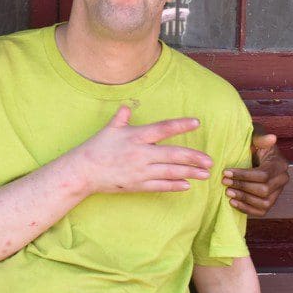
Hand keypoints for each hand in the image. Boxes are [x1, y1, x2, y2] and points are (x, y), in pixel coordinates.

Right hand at [72, 106, 213, 194]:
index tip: (196, 122)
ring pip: (170, 171)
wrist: (83, 171)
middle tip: (209, 160)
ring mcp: (140, 171)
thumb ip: (121, 118)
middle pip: (173, 154)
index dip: (181, 125)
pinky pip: (160, 186)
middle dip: (193, 157)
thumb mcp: (109, 129)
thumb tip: (127, 106)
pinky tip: (186, 185)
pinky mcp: (137, 185)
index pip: (163, 129)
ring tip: (204, 174)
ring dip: (189, 172)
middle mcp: (141, 153)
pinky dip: (174, 185)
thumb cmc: (95, 148)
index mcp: (135, 136)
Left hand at [221, 129, 289, 216]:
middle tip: (224, 182)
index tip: (225, 172)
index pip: (263, 175)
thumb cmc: (252, 143)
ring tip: (228, 192)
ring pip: (264, 203)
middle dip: (241, 187)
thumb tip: (271, 138)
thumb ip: (260, 137)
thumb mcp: (255, 136)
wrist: (253, 152)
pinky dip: (247, 209)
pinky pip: (262, 211)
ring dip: (244, 199)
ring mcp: (278, 192)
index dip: (243, 175)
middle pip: (263, 190)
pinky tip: (232, 203)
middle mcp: (282, 179)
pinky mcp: (270, 201)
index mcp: (279, 164)